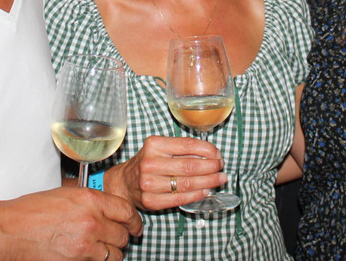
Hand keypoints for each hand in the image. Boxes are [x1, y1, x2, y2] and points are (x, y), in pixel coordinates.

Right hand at [0, 186, 141, 259]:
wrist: (10, 231)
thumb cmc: (31, 211)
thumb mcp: (66, 195)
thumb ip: (90, 202)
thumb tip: (107, 211)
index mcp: (90, 200)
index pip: (126, 210)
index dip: (134, 220)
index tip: (134, 226)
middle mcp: (92, 221)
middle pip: (123, 235)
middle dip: (121, 237)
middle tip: (117, 238)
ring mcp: (85, 245)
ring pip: (116, 254)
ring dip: (112, 253)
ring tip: (101, 249)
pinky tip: (88, 256)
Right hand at [104, 135, 227, 210]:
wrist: (124, 183)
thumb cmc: (147, 163)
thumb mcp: (160, 148)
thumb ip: (181, 149)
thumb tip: (211, 154)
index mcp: (154, 145)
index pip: (187, 145)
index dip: (208, 150)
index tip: (218, 154)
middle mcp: (150, 163)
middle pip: (190, 166)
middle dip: (211, 167)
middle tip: (221, 167)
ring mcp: (150, 184)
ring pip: (187, 183)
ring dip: (208, 182)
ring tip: (219, 179)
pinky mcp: (151, 201)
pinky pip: (180, 198)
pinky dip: (197, 195)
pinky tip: (206, 190)